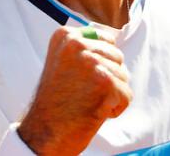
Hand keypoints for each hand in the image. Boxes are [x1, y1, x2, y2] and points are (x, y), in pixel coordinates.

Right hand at [17, 26, 131, 154]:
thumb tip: (113, 40)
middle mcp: (77, 44)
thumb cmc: (55, 102)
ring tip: (86, 101)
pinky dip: (115, 108)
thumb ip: (84, 49)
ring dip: (110, 94)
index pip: (106, 39)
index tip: (80, 78)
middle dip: (107, 77)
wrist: (43, 133)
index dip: (101, 62)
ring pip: (123, 76)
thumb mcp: (62, 62)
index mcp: (66, 36)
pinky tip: (94, 111)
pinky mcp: (105, 81)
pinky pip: (126, 94)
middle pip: (117, 56)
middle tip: (82, 92)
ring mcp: (91, 61)